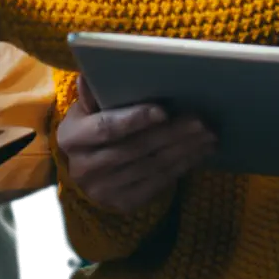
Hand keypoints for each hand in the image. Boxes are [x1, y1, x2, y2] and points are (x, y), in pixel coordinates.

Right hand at [55, 75, 216, 212]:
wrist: (86, 172)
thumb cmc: (90, 131)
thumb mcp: (85, 112)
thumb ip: (92, 96)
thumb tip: (88, 75)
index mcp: (71, 138)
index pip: (106, 128)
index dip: (135, 119)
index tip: (163, 111)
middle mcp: (84, 167)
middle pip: (135, 149)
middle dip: (171, 134)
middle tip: (200, 121)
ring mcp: (104, 189)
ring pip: (151, 167)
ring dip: (183, 150)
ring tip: (207, 135)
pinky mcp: (123, 203)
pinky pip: (158, 184)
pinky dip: (182, 167)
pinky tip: (198, 153)